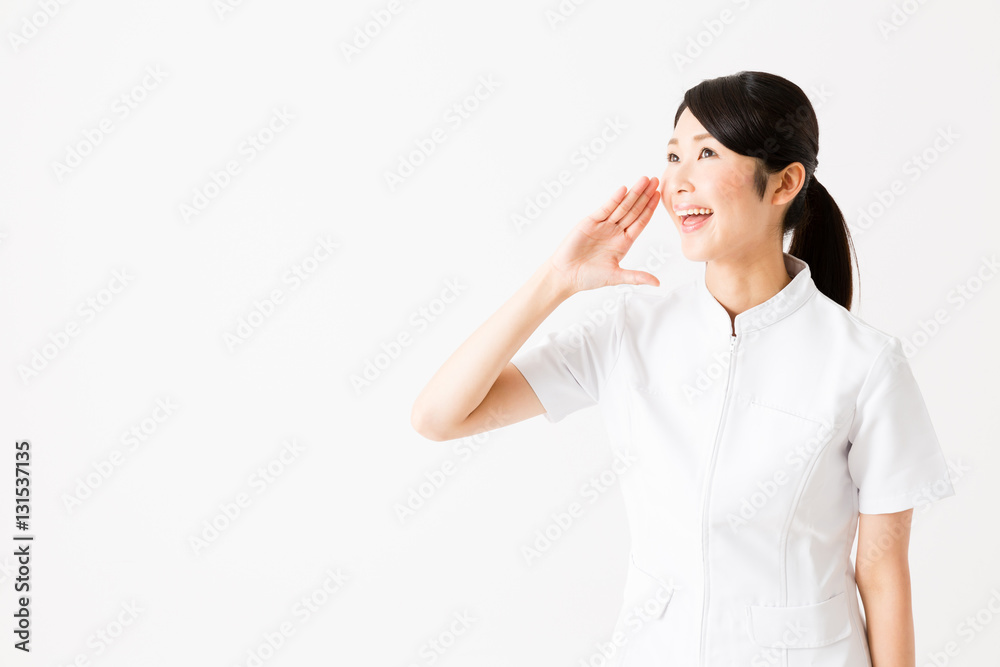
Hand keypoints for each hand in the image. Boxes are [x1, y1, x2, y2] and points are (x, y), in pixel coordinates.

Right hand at [547, 176, 660, 294]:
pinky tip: (623, 190)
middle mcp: (615, 232)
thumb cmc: (589, 277)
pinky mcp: (590, 222)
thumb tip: (657, 283)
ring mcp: (603, 225)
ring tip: (644, 180)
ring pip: (622, 206)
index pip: (641, 222)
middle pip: (634, 210)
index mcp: (624, 243)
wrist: (566, 275)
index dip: (650, 208)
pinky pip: (605, 208)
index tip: (659, 195)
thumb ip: (636, 277)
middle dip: (645, 195)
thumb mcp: (616, 277)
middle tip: (656, 180)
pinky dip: (614, 199)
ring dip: (633, 193)